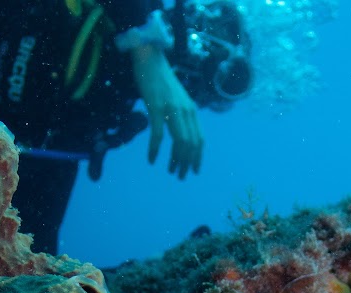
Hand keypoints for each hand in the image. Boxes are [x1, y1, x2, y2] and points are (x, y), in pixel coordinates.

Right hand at [131, 44, 202, 178]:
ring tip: (170, 171)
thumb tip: (182, 133)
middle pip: (191, 144)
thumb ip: (181, 114)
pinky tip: (152, 159)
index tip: (193, 170)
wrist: (150, 59)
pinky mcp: (157, 108)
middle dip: (186, 163)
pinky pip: (159, 134)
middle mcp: (185, 111)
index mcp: (191, 110)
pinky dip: (156, 150)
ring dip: (175, 160)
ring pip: (179, 142)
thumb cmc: (161, 80)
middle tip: (180, 176)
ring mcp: (172, 109)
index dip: (198, 158)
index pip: (200, 140)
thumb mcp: (177, 99)